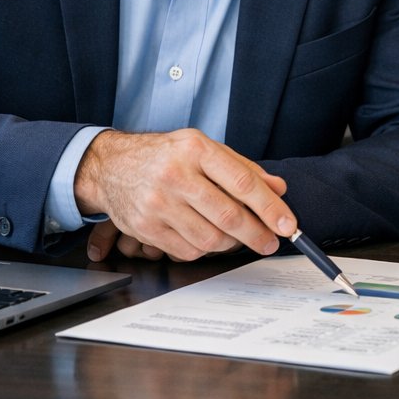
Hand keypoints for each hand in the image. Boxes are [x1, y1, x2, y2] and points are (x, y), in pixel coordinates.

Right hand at [75, 129, 293, 262]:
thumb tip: (278, 188)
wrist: (111, 166)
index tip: (287, 224)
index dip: (270, 208)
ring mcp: (158, 203)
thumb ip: (242, 168)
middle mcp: (176, 175)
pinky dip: (204, 249)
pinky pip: (188, 250)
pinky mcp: (146, 228)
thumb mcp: (203, 148)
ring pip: (210, 239)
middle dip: (257, 234)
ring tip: (236, 236)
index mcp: (195, 149)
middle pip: (228, 216)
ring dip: (231, 244)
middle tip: (270, 241)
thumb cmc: (163, 155)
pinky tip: (206, 236)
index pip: (242, 183)